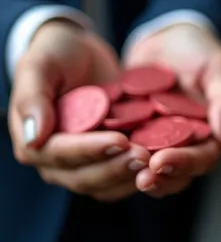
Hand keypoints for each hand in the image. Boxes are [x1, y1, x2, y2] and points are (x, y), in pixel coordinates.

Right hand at [9, 20, 149, 201]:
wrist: (82, 55)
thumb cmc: (56, 55)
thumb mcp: (40, 65)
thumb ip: (33, 98)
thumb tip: (33, 136)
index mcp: (34, 143)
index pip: (60, 154)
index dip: (90, 150)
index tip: (120, 141)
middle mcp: (58, 164)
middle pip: (86, 178)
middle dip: (116, 168)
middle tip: (146, 155)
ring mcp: (86, 167)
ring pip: (108, 186)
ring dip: (133, 176)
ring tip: (158, 162)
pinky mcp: (111, 164)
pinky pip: (127, 179)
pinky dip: (146, 174)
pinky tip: (167, 162)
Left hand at [124, 23, 220, 196]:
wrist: (165, 40)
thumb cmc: (199, 51)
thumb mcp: (216, 67)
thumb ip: (220, 99)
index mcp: (211, 135)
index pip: (203, 158)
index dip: (184, 163)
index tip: (161, 162)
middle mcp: (186, 146)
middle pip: (176, 173)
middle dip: (158, 178)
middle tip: (139, 178)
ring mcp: (159, 144)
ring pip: (149, 171)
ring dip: (133, 174)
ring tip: (115, 169)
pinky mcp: (133, 137)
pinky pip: (121, 153)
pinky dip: (110, 157)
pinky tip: (95, 154)